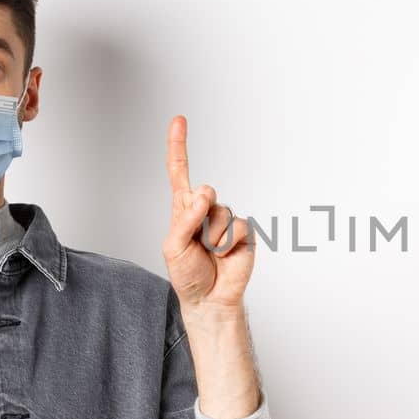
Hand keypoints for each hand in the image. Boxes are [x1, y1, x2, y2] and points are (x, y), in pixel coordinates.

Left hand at [162, 115, 252, 309]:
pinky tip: (226, 255)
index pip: (180, 172)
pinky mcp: (244, 233)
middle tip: (198, 242)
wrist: (211, 299)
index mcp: (183, 209)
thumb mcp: (174, 248)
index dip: (178, 146)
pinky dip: (228, 243)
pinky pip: (238, 227)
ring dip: (213, 237)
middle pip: (204, 193)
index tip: (179, 120)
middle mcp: (205, 210)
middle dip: (199, 215)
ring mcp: (225, 220)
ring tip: (210, 253)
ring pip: (221, 213)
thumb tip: (204, 194)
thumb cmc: (188, 274)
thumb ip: (185, 219)